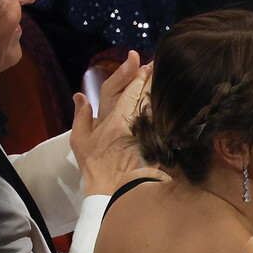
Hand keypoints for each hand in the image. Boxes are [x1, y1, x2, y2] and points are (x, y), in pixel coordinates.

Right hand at [71, 60, 167, 196]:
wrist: (114, 190)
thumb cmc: (94, 166)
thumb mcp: (80, 140)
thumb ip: (81, 116)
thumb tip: (80, 95)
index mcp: (113, 120)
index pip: (126, 91)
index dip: (134, 75)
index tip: (141, 62)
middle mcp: (132, 124)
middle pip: (144, 95)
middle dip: (151, 78)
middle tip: (159, 64)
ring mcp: (146, 134)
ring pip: (154, 108)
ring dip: (159, 92)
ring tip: (166, 79)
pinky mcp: (156, 145)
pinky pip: (161, 125)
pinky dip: (165, 113)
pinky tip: (172, 105)